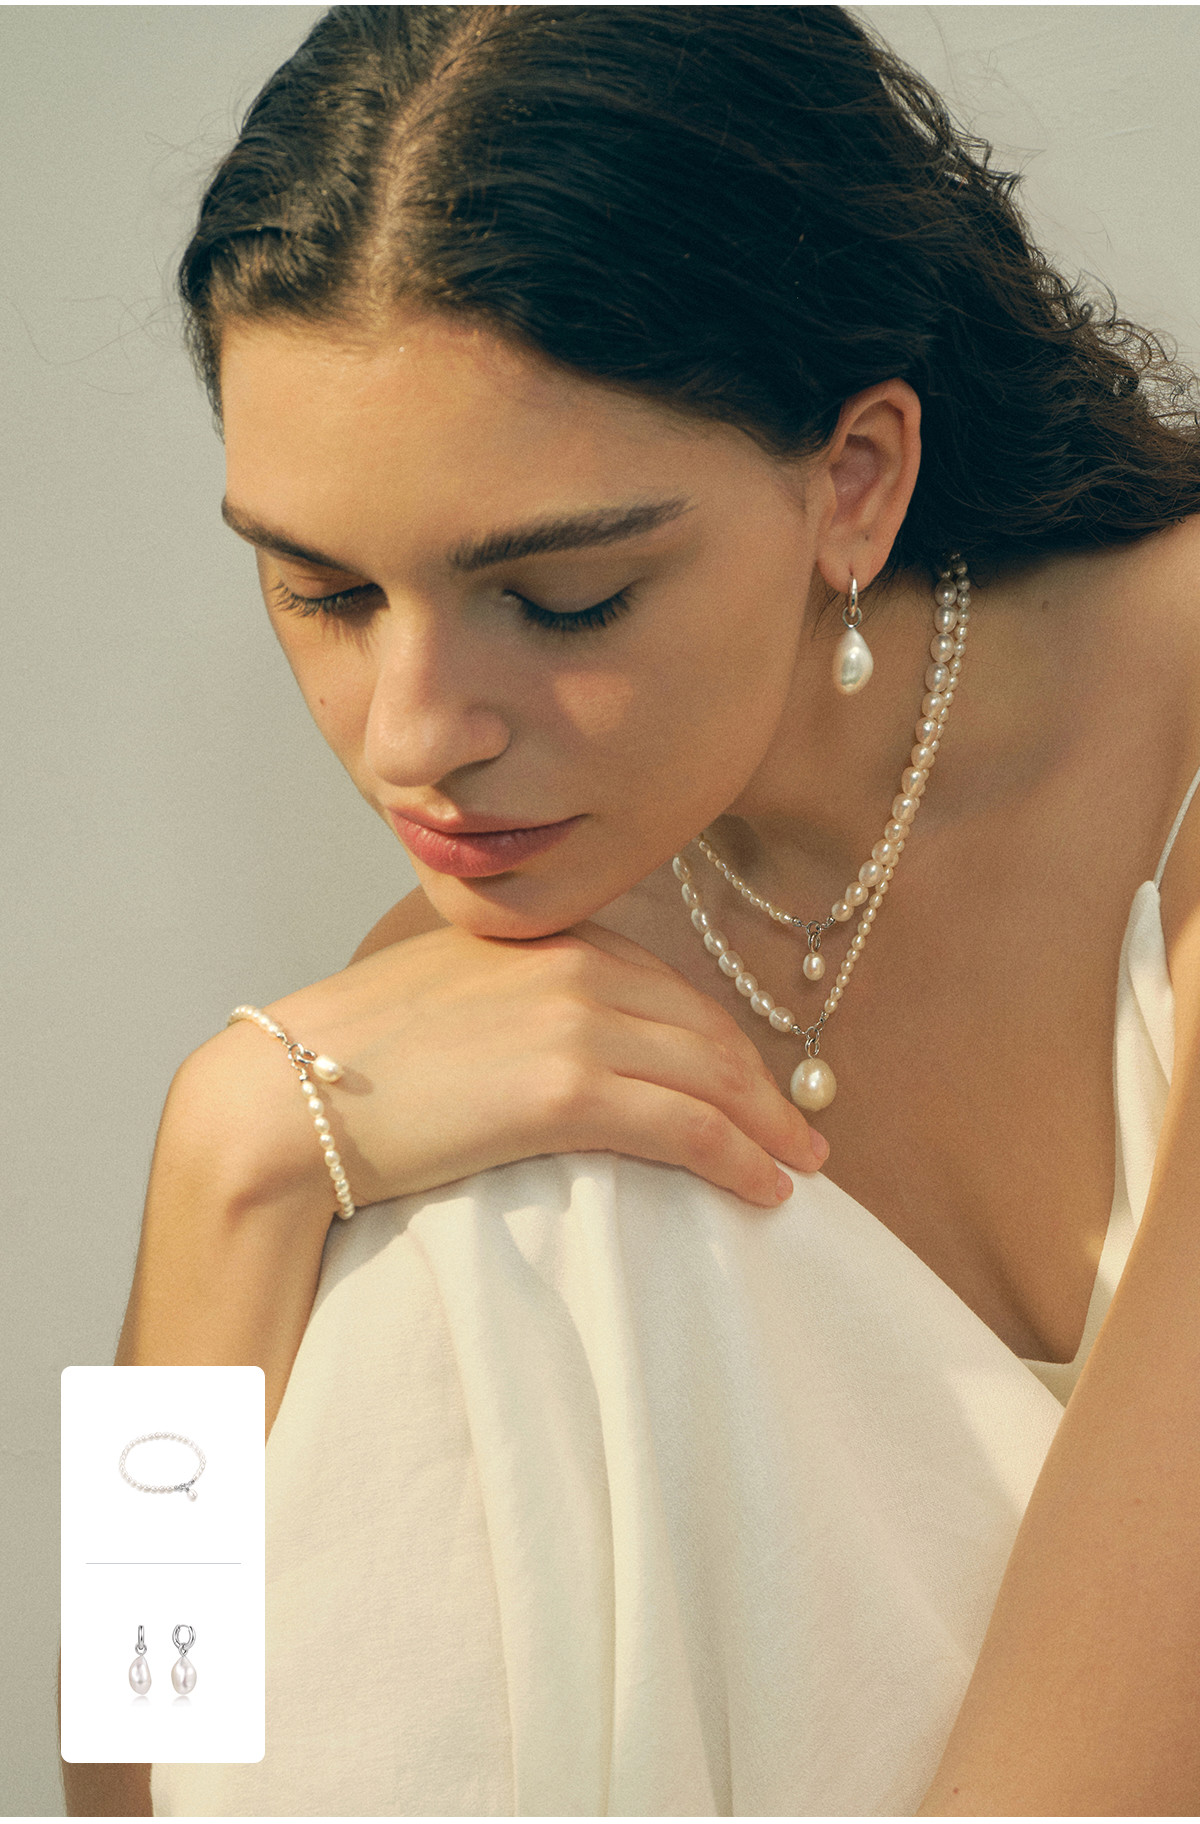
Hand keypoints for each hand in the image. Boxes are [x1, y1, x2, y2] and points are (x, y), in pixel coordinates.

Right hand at [213, 920, 825, 1215]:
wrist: (288, 1091)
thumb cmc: (352, 1059)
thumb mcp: (448, 996)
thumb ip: (517, 999)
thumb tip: (556, 1044)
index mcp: (549, 940)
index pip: (668, 989)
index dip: (723, 1042)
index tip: (752, 1084)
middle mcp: (575, 967)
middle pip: (705, 1029)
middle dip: (763, 1086)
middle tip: (804, 1134)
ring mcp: (574, 1022)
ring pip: (709, 1078)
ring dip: (767, 1128)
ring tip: (799, 1169)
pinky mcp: (565, 1088)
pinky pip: (685, 1126)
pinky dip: (738, 1158)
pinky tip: (766, 1190)